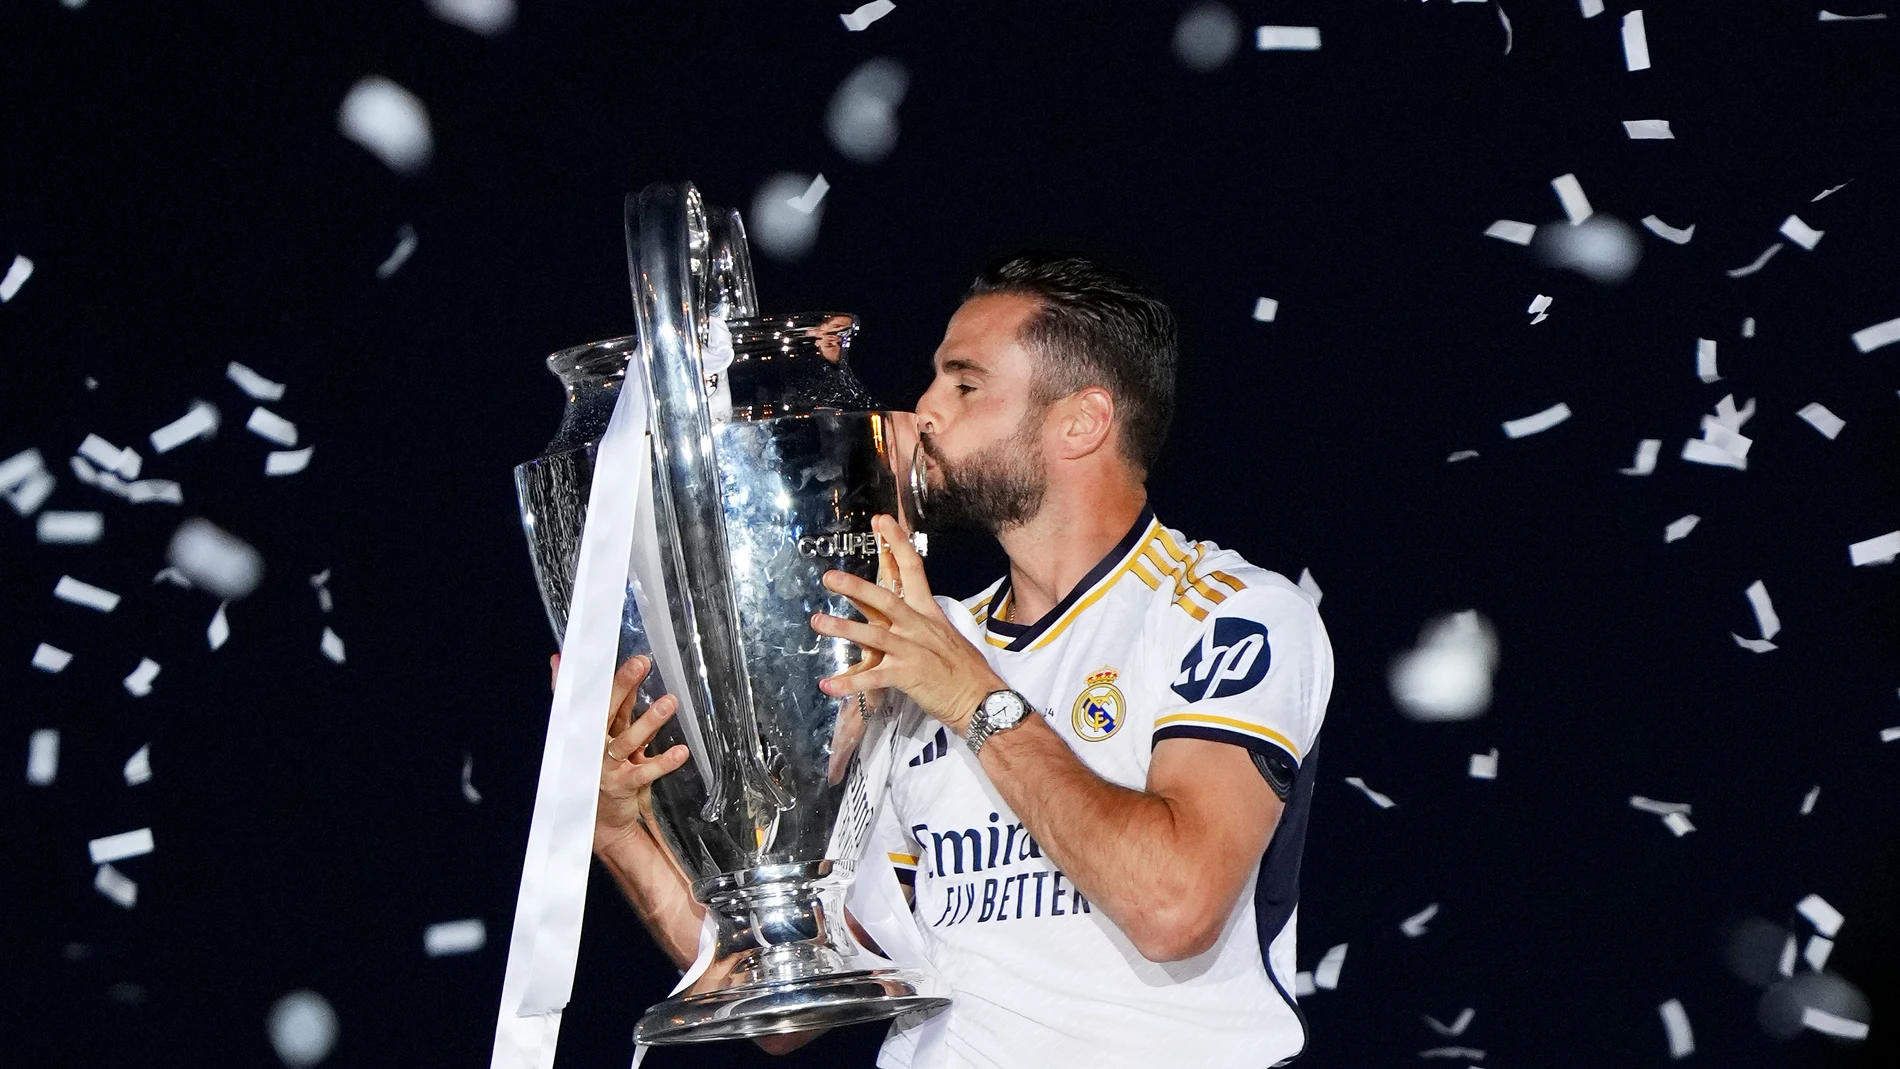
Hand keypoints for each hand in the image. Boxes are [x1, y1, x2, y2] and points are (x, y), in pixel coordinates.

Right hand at [549, 652, 690, 853]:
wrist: (599, 821)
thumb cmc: (597, 768)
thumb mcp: (588, 734)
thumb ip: (580, 699)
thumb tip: (557, 660)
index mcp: (587, 730)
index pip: (590, 697)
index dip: (596, 675)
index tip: (604, 653)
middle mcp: (593, 746)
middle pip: (606, 711)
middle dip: (623, 685)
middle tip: (641, 663)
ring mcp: (607, 766)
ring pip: (627, 739)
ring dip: (649, 721)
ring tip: (669, 702)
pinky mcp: (622, 785)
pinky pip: (645, 771)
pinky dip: (663, 762)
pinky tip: (681, 751)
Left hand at [811, 514, 1005, 733]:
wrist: (982, 700)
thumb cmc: (965, 670)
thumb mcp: (945, 636)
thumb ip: (921, 622)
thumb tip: (902, 612)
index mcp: (929, 613)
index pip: (913, 569)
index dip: (897, 544)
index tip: (882, 522)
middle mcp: (919, 627)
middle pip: (885, 599)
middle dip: (855, 586)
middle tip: (829, 576)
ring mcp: (912, 651)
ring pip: (873, 635)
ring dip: (842, 628)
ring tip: (817, 621)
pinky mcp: (907, 676)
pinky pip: (872, 679)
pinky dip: (849, 683)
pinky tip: (827, 685)